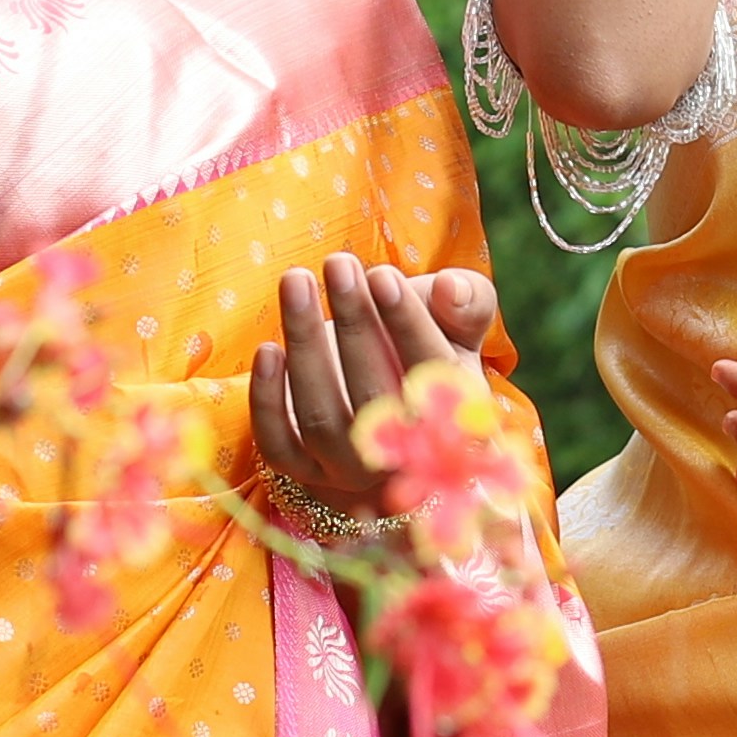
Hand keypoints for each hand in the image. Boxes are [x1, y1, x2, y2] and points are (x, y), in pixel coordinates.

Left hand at [249, 256, 496, 520]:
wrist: (381, 404)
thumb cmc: (420, 347)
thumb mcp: (457, 322)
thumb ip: (468, 301)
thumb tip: (450, 288)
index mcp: (453, 414)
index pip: (432, 373)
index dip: (407, 324)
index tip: (382, 275)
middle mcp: (404, 453)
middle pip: (375, 396)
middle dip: (354, 323)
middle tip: (338, 264)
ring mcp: (350, 468)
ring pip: (321, 418)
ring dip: (305, 345)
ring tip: (297, 280)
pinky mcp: (303, 471)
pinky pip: (278, 445)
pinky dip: (267, 400)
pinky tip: (267, 348)